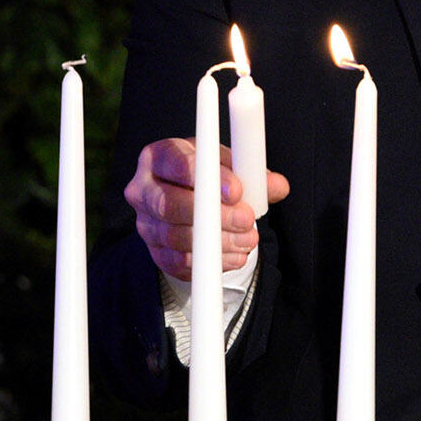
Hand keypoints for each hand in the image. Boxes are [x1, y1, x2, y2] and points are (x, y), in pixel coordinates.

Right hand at [123, 137, 289, 280]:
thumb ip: (251, 173)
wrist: (188, 200)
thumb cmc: (208, 175)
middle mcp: (143, 190)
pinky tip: (236, 255)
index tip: (236, 190)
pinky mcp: (155, 252)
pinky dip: (211, 262)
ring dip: (218, 241)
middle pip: (169, 205)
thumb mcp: (228, 164)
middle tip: (247, 218)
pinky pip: (179, 263)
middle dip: (214, 215)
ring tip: (248, 238)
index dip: (206, 177)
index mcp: (159, 157)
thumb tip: (277, 186)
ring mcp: (145, 224)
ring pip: (176, 237)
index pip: (177, 163)